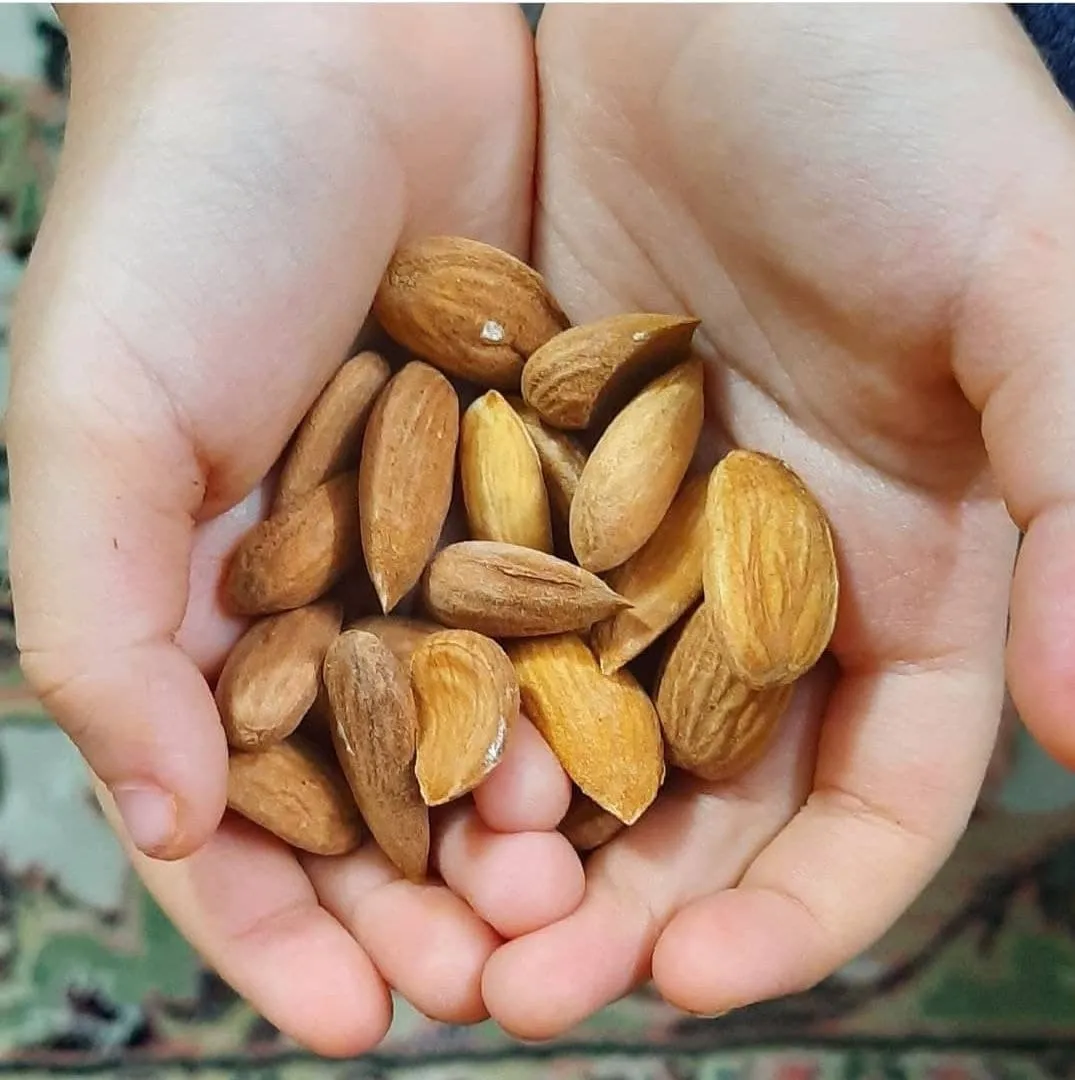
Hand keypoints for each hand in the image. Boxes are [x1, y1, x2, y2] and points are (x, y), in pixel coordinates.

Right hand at [8, 6, 582, 1054]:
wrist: (321, 46)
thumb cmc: (174, 223)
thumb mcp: (92, 424)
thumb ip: (97, 623)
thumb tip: (152, 820)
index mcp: (213, 611)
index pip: (245, 819)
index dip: (287, 933)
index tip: (353, 1020)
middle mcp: (344, 594)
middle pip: (390, 800)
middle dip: (437, 906)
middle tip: (496, 981)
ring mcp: (458, 539)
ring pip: (502, 726)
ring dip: (533, 830)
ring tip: (572, 907)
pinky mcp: (556, 472)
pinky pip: (589, 610)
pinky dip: (608, 696)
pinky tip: (641, 772)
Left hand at [482, 4, 1071, 1034]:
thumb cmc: (896, 100)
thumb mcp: (1029, 275)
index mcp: (913, 571)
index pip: (869, 801)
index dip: (801, 911)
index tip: (698, 982)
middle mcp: (769, 577)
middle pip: (699, 798)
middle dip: (625, 908)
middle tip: (519, 993)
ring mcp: (642, 530)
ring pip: (577, 729)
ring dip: (517, 833)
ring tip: (435, 917)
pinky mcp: (531, 466)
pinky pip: (482, 609)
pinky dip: (445, 692)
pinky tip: (380, 756)